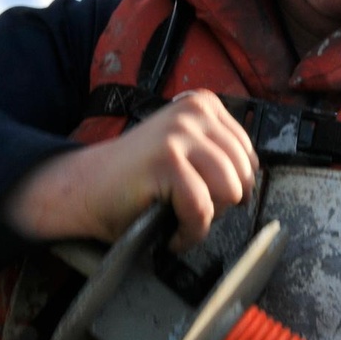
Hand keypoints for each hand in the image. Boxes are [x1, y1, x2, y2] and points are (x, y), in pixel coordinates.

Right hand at [2, 89, 257, 249]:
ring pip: (228, 192)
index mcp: (204, 105)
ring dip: (206, 219)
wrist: (86, 187)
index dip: (233, 187)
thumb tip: (255, 181)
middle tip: (190, 212)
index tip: (207, 198)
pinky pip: (201, 210)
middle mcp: (194, 112)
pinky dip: (189, 233)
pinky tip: (172, 234)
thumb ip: (218, 152)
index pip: (248, 155)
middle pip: (243, 175)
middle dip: (221, 205)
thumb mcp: (186, 149)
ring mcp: (179, 134)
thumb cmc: (136, 178)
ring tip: (181, 222)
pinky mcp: (166, 161)